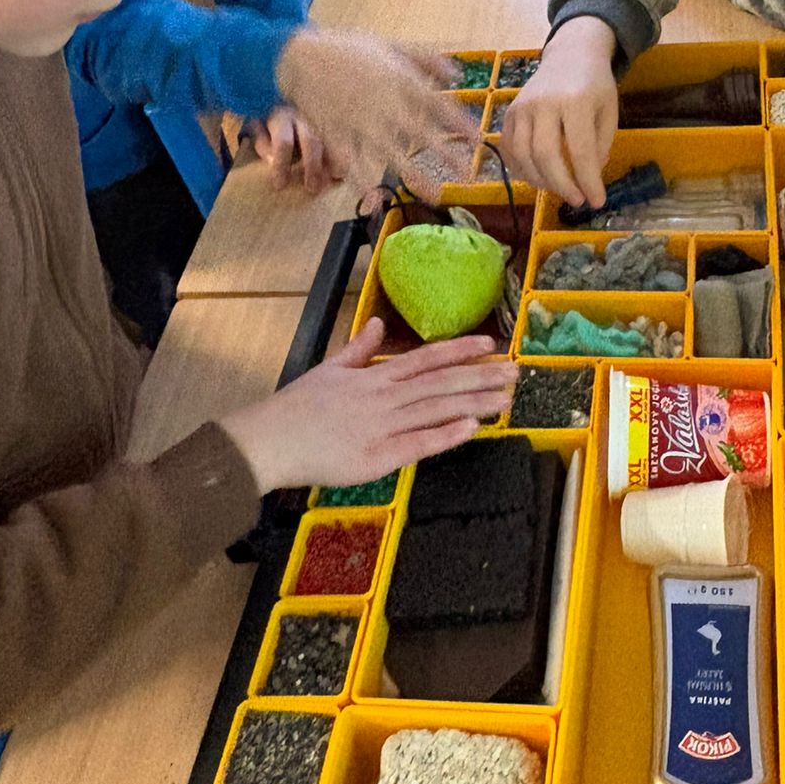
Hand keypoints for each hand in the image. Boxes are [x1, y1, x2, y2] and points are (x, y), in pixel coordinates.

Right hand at [219, 318, 515, 493]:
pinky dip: (445, 435)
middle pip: (440, 383)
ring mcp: (382, 427)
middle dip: (480, 376)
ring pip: (436, 410)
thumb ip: (360, 348)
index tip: (491, 343)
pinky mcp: (376, 458)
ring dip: (473, 402)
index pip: (426, 358)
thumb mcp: (330, 369)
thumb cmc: (297, 407)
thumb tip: (380, 325)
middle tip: (516, 370)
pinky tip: (472, 428)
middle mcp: (384, 397)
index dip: (460, 350)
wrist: (268, 441)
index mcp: (374, 376)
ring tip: (505, 398)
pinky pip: (417, 445)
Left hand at [245, 106, 337, 193]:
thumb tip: (272, 160)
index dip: (282, 165)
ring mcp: (318, 119)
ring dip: (332, 161)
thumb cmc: (266, 117)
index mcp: (281, 117)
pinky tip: (341, 173)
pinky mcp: (328, 123)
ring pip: (329, 139)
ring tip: (335, 180)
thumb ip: (262, 143)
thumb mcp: (256, 128)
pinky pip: (338, 139)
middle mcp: (303, 117)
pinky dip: (341, 156)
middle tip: (312, 188)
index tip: (280, 186)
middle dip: (312, 166)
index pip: (284, 142)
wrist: (275, 95)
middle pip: (312, 141)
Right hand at [275, 25, 477, 202]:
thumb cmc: (348, 49)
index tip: (479, 139)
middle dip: (446, 155)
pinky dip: (362, 183)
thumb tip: (456, 73)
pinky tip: (375, 202)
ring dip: (414, 175)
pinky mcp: (337, 134)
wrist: (300, 56)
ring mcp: (360, 122)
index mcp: (400, 80)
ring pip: (391, 154)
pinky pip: (352, 163)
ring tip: (434, 195)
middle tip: (468, 175)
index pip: (438, 105)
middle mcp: (385, 104)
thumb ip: (425, 59)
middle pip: (421, 134)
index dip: (460, 124)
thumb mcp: (391, 45)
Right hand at [500, 16, 617, 210]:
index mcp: (575, 100)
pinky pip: (508, 148)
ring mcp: (522, 106)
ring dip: (540, 181)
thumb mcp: (609, 112)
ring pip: (522, 154)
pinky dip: (520, 169)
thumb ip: (600, 146)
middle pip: (545, 154)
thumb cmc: (595, 86)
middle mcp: (543, 102)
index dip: (588, 181)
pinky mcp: (509, 112)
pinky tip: (537, 177)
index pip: (580, 150)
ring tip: (559, 189)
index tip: (597, 201)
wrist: (570, 55)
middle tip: (577, 200)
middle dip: (562, 185)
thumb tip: (586, 180)